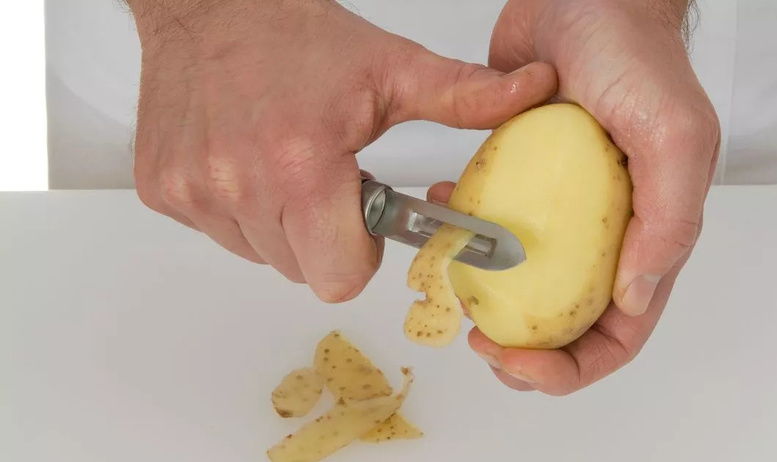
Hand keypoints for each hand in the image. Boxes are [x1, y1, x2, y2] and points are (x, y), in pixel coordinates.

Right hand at [128, 0, 556, 301]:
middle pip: (302, 270)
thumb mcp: (390, 67)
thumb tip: (534, 90)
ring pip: (259, 255)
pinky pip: (217, 232)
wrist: (210, 3)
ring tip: (286, 162)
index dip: (358, 257)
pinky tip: (246, 160)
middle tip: (327, 182)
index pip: (338, 278)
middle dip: (324, 238)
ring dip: (281, 224)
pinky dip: (239, 210)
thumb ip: (464, 95)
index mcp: (301, 165)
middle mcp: (238, 186)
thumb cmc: (296, 35)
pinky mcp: (163, 190)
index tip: (361, 220)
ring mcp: (194, 192)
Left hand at [445, 0, 719, 394]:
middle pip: (564, 325)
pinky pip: (488, 224)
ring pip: (520, 284)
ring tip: (451, 288)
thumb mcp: (670, 135)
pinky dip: (462, 229)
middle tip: (476, 337)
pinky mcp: (520, 181)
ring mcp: (558, 211)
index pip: (619, 332)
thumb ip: (668, 219)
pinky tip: (444, 208)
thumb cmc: (635, 57)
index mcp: (648, 237)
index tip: (516, 362)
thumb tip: (636, 298)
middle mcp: (603, 235)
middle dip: (521, 350)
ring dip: (484, 298)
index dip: (570, 367)